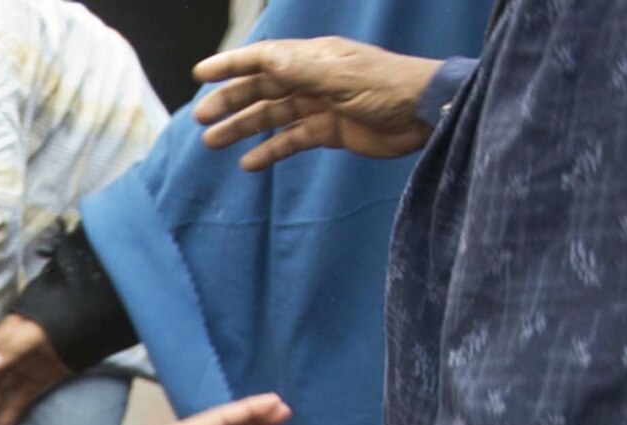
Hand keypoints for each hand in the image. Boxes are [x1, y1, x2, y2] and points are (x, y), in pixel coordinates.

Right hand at [0, 314, 72, 424]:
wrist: (92, 321)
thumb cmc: (60, 322)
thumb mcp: (34, 331)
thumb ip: (11, 347)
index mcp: (2, 339)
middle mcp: (8, 354)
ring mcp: (24, 367)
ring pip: (0, 393)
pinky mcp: (39, 378)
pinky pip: (20, 397)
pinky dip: (10, 412)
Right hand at [191, 38, 442, 170]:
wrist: (425, 115)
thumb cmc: (387, 87)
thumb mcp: (340, 75)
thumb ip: (299, 69)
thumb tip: (263, 59)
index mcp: (313, 58)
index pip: (264, 58)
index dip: (232, 64)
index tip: (201, 74)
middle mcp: (313, 78)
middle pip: (263, 88)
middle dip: (231, 101)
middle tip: (201, 119)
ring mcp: (320, 105)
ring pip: (273, 116)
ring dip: (243, 128)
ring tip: (213, 143)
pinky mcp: (330, 131)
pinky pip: (292, 141)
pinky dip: (271, 151)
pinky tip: (250, 164)